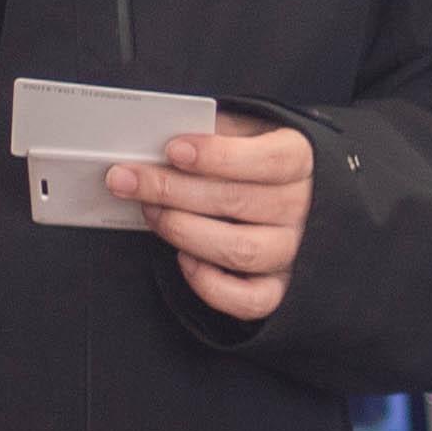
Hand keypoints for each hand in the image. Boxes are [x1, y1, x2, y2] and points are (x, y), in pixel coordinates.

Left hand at [110, 117, 314, 321]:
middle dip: (172, 189)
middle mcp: (304, 208)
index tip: (173, 150)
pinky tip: (184, 259)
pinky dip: (211, 285)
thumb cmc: (257, 159)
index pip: (269, 160)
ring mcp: (293, 250)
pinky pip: (249, 300)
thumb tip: (163, 136)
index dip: (219, 156)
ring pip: (240, 250)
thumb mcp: (246, 130)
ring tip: (151, 213)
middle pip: (238, 203)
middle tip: (127, 179)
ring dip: (183, 232)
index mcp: (302, 160)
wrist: (291, 192)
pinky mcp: (279, 286)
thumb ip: (215, 131)